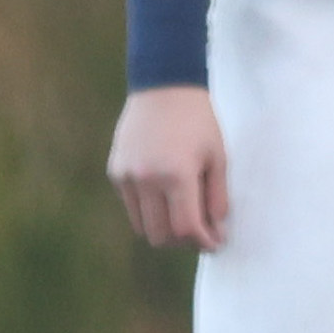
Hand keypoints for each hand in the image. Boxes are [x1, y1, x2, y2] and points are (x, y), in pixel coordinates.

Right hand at [109, 86, 229, 250]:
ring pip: (143, 226)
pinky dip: (150, 212)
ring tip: (185, 218)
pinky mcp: (115, 172)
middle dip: (184, 241)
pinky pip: (131, 207)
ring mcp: (126, 176)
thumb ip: (218, 197)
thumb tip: (215, 229)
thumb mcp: (218, 157)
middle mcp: (146, 179)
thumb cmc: (198, 122)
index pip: (186, 227)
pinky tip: (166, 198)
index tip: (215, 243)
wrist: (163, 88)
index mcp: (176, 175)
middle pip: (161, 235)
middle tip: (201, 232)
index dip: (203, 242)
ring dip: (165, 230)